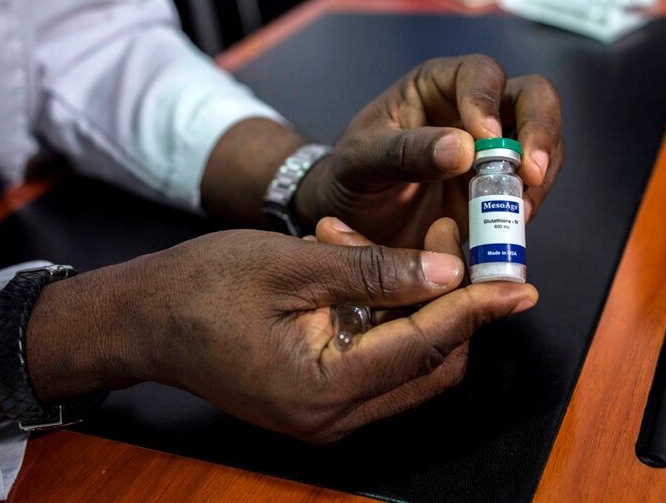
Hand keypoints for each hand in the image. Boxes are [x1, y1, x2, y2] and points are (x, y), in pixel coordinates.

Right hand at [24, 226, 536, 442]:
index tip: (522, 285)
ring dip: (427, 309)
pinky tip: (385, 272)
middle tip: (467, 248)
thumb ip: (373, 272)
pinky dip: (396, 320)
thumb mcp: (293, 265)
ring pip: (411, 366)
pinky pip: (383, 364)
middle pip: (429, 366)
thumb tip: (448, 274)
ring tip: (423, 249)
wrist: (142, 318)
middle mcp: (331, 417)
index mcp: (322, 389)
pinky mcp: (321, 401)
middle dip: (458, 308)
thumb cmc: (205, 286)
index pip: (423, 347)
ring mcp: (326, 415)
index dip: (477, 311)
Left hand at [296, 54, 564, 247]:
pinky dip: (529, 204)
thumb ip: (404, 152)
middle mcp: (475, 108)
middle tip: (530, 172)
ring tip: (519, 211)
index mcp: (437, 85)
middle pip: (533, 97)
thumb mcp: (361, 162)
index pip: (479, 74)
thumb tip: (464, 148)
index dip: (488, 101)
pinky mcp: (502, 187)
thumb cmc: (349, 177)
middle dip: (539, 131)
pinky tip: (512, 225)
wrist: (352, 223)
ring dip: (539, 175)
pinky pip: (532, 187)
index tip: (484, 139)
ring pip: (543, 142)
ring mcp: (495, 148)